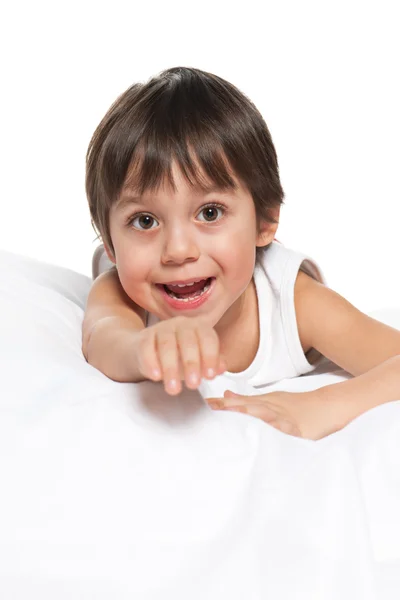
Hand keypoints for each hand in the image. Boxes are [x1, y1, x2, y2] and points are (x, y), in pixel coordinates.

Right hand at [135, 316, 226, 394]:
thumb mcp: (199, 361)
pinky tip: (155, 377)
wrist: (150, 352)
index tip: (209, 376)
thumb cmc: (181, 356)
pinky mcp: (144, 337)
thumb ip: (212, 364)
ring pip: (166, 345)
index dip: (210, 357)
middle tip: (193, 385)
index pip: (208, 338)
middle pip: (187, 341)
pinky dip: (151, 362)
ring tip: (173, 389)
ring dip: (170, 368)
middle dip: (191, 364)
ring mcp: (162, 328)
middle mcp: (182, 324)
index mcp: (200, 327)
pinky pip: (147, 347)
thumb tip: (222, 368)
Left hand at [207, 389, 344, 439]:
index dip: (225, 403)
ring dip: (252, 410)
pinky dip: (281, 424)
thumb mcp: (272, 401)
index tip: (208, 404)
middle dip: (232, 406)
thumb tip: (225, 395)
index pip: (241, 403)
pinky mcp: (301, 427)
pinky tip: (275, 424)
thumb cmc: (298, 406)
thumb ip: (248, 400)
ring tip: (237, 409)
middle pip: (250, 406)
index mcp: (266, 403)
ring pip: (267, 413)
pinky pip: (289, 426)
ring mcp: (287, 416)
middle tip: (214, 405)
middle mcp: (274, 407)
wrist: (330, 405)